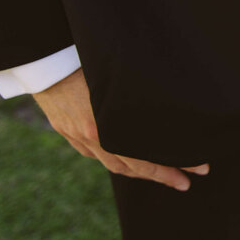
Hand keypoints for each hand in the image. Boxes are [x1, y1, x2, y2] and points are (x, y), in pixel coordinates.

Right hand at [33, 69, 208, 190]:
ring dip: (143, 173)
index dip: (172, 166)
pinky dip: (118, 161)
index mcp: (103, 126)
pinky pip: (96, 155)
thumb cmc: (83, 59)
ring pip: (115, 165)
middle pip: (133, 167)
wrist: (41, 60)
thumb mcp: (114, 76)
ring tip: (167, 176)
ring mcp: (77, 137)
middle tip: (189, 180)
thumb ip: (136, 92)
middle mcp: (91, 136)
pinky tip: (131, 161)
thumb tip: (171, 100)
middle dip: (163, 175)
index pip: (144, 157)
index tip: (199, 169)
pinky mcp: (68, 132)